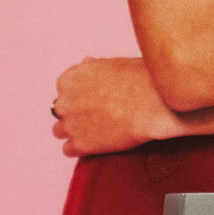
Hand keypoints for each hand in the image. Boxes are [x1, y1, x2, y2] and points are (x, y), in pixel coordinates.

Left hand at [52, 57, 180, 156]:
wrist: (154, 104)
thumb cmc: (141, 80)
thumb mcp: (114, 63)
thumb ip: (94, 68)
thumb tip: (86, 63)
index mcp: (70, 79)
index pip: (64, 89)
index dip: (78, 95)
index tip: (91, 99)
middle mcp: (65, 102)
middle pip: (60, 111)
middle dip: (74, 113)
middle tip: (94, 115)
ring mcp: (70, 125)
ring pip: (59, 131)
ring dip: (73, 131)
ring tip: (93, 130)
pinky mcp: (79, 145)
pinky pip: (68, 150)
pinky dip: (78, 148)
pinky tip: (93, 144)